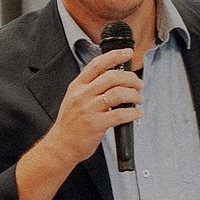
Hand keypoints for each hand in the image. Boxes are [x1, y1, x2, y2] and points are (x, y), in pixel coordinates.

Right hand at [40, 48, 143, 166]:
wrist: (61, 145)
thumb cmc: (70, 124)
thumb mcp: (74, 99)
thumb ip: (90, 87)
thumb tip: (114, 78)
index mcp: (77, 86)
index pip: (97, 64)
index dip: (115, 56)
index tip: (128, 53)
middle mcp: (82, 95)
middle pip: (111, 77)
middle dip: (131, 78)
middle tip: (138, 84)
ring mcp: (88, 109)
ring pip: (117, 94)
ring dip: (134, 95)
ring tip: (139, 98)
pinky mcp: (95, 124)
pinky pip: (119, 114)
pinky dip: (132, 113)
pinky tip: (137, 113)